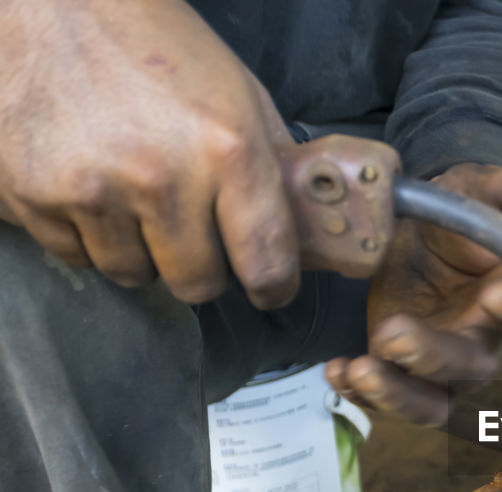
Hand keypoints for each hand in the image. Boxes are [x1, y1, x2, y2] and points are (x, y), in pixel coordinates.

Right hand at [0, 0, 298, 307]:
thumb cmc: (154, 42)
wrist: (50, 0)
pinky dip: (88, 236)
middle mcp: (161, 179)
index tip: (270, 289)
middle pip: (196, 285)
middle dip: (202, 268)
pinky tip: (92, 190)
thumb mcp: (237, 91)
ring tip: (135, 200)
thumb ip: (273, 161)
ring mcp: (92, 190)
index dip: (274, 287)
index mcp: (228, 150)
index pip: (266, 263)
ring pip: (133, 274)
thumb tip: (304, 225)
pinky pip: (76, 256)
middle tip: (194, 236)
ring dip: (142, 252)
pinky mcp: (33, 195)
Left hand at [324, 159, 501, 424]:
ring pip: (433, 400)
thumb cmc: (461, 212)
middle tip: (391, 336)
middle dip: (433, 356)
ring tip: (358, 371)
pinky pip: (391, 397)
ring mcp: (445, 365)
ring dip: (397, 394)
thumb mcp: (479, 191)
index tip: (497, 298)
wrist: (420, 229)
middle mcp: (485, 339)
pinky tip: (337, 372)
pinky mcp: (407, 373)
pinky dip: (361, 391)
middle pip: (472, 365)